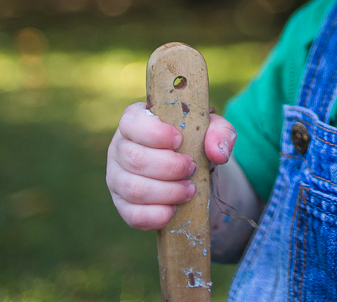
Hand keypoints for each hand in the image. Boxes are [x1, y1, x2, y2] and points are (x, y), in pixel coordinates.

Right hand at [106, 102, 236, 230]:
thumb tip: (217, 153)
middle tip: (192, 168)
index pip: (131, 123)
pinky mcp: (122, 205)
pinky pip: (133, 215)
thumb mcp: (211, 128)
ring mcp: (116, 178)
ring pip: (134, 189)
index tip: (180, 140)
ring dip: (168, 192)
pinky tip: (175, 208)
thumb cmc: (195, 141)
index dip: (156, 133)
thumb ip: (220, 132)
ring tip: (190, 189)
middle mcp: (119, 148)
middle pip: (135, 159)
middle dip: (170, 167)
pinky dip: (157, 215)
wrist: (193, 170)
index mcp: (135, 121)